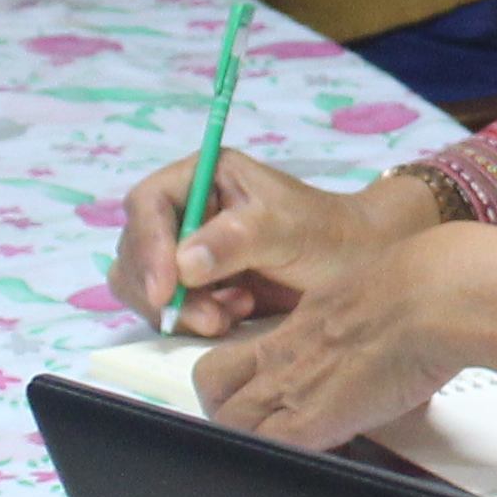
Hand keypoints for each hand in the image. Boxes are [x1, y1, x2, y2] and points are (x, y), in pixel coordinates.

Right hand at [116, 153, 437, 336]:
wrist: (360, 267)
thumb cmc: (331, 234)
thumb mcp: (289, 229)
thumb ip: (238, 239)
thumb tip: (183, 263)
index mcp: (203, 176)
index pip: (148, 204)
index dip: (147, 246)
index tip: (166, 288)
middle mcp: (187, 210)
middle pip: (136, 250)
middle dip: (163, 290)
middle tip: (211, 317)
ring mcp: (187, 250)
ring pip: (145, 285)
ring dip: (179, 310)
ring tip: (232, 314)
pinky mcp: (196, 287)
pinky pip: (168, 309)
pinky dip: (193, 320)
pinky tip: (237, 315)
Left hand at [192, 221, 496, 449]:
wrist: (434, 299)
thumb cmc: (425, 288)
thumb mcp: (380, 291)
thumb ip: (366, 313)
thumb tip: (387, 320)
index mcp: (303, 316)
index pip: (245, 346)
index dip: (243, 371)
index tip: (259, 384)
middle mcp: (285, 349)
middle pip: (212, 381)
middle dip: (225, 403)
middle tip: (253, 420)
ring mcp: (290, 385)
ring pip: (229, 421)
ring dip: (249, 436)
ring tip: (283, 446)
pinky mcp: (308, 422)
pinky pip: (267, 451)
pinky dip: (279, 462)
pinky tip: (313, 458)